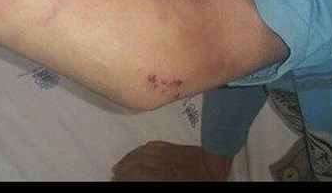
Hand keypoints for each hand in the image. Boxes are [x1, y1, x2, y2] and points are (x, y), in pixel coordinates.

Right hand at [112, 141, 232, 180]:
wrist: (215, 162)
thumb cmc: (201, 180)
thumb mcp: (179, 186)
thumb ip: (160, 180)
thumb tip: (144, 177)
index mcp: (164, 175)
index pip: (137, 174)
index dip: (125, 177)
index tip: (117, 180)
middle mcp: (162, 162)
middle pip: (136, 162)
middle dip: (123, 169)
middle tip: (116, 175)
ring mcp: (166, 152)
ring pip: (142, 152)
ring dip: (129, 158)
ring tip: (121, 165)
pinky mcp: (172, 146)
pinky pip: (153, 145)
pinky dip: (142, 149)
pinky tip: (138, 153)